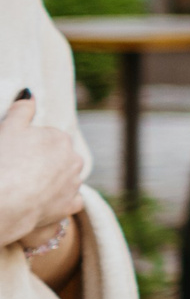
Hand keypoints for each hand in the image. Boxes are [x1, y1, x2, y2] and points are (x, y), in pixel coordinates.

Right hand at [0, 98, 83, 251]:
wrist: (5, 200)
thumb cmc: (5, 160)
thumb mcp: (9, 127)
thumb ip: (22, 109)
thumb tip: (30, 93)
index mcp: (61, 139)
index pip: (47, 138)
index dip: (28, 146)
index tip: (15, 153)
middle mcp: (74, 160)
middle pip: (58, 158)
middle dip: (43, 162)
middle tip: (19, 169)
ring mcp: (74, 184)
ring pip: (66, 179)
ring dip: (52, 181)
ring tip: (28, 186)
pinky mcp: (70, 205)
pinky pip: (70, 201)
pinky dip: (61, 201)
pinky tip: (45, 202)